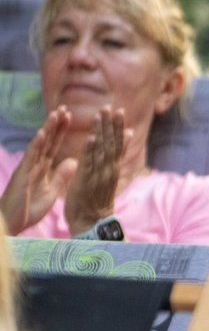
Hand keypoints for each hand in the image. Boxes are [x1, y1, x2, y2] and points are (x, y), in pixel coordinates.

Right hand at [0, 106, 77, 233]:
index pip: (54, 145)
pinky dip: (36, 145)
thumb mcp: (52, 190)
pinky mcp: (22, 175)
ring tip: (56, 114)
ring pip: (40, 144)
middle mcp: (35, 163)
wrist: (13, 222)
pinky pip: (30, 158)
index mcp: (43, 167)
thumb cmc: (30, 207)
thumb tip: (73, 161)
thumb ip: (61, 175)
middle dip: (56, 124)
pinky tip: (41, 133)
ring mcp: (28, 167)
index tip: (71, 116)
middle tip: (65, 108)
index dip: (62, 131)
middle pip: (48, 140)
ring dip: (48, 129)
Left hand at [64, 106, 127, 233]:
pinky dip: (90, 150)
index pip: (117, 144)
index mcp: (112, 169)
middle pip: (112, 144)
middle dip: (111, 125)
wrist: (91, 221)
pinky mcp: (87, 181)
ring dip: (102, 131)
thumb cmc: (97, 200)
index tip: (118, 111)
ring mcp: (99, 175)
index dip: (117, 128)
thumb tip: (119, 148)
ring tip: (101, 115)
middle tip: (111, 107)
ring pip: (102, 150)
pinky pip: (89, 163)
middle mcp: (108, 170)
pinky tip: (91, 137)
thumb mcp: (107, 179)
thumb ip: (113, 161)